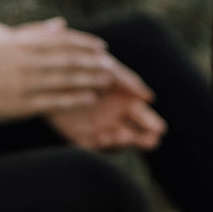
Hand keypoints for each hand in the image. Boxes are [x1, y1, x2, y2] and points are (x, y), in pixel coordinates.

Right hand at [0, 18, 128, 121]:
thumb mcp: (5, 43)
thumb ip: (34, 33)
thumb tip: (61, 24)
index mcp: (23, 46)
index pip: (62, 42)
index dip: (85, 44)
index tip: (102, 47)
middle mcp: (26, 63)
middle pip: (68, 61)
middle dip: (94, 62)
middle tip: (113, 65)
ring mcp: (24, 85)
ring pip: (65, 80)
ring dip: (90, 79)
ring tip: (108, 81)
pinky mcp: (21, 106)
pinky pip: (54, 102)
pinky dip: (74, 99)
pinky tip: (90, 98)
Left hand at [47, 57, 166, 150]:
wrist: (53, 70)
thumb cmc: (85, 65)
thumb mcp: (109, 68)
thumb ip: (128, 81)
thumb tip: (150, 97)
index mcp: (125, 101)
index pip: (143, 117)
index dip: (152, 124)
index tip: (159, 129)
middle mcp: (114, 117)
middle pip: (134, 134)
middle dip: (143, 139)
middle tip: (151, 141)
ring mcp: (98, 127)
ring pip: (115, 142)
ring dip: (122, 142)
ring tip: (125, 136)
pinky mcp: (79, 135)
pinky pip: (92, 145)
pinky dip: (99, 144)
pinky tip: (103, 138)